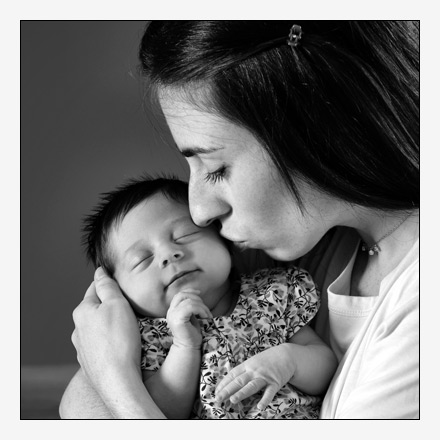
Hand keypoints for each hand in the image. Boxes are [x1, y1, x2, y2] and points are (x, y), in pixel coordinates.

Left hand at [71, 268, 141, 396]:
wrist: (118, 380)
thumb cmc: (120, 340)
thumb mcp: (117, 304)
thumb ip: (108, 286)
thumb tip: (99, 271)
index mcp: (82, 311)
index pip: (94, 288)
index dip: (108, 283)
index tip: (119, 282)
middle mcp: (77, 329)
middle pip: (95, 309)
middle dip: (109, 305)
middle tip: (128, 304)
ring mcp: (82, 348)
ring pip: (97, 328)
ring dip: (108, 324)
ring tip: (127, 326)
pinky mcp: (90, 362)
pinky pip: (100, 345)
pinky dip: (109, 341)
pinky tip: (121, 345)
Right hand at [166, 289, 211, 348]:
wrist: (188, 348)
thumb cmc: (191, 334)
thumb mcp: (191, 316)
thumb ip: (190, 306)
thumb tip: (197, 293)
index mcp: (172, 310)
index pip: (179, 294)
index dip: (189, 291)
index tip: (199, 293)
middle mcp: (170, 312)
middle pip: (182, 295)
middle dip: (197, 298)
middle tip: (205, 310)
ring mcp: (173, 315)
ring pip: (189, 301)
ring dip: (202, 307)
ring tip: (207, 315)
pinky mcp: (178, 319)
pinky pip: (191, 307)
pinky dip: (201, 310)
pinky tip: (204, 317)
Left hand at [215, 344, 295, 409]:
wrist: (286, 354)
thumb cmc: (268, 359)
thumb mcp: (254, 361)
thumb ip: (244, 370)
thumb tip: (232, 381)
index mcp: (247, 365)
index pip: (232, 375)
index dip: (224, 383)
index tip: (216, 392)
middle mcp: (254, 370)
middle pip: (239, 381)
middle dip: (227, 390)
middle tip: (217, 399)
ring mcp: (264, 376)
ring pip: (251, 385)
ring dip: (242, 393)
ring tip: (233, 400)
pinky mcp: (275, 382)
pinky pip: (269, 392)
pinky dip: (265, 400)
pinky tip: (260, 407)